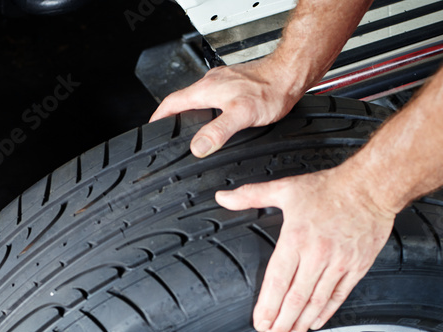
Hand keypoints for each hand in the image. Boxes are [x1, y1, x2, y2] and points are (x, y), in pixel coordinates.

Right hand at [150, 59, 308, 157]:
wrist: (290, 75)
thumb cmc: (270, 90)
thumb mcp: (242, 115)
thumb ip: (217, 131)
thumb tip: (197, 146)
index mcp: (206, 89)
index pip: (171, 102)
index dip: (159, 117)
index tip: (152, 128)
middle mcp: (212, 82)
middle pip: (182, 100)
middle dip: (173, 116)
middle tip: (171, 131)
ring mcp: (224, 81)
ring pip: (198, 97)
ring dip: (191, 111)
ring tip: (191, 127)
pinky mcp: (236, 83)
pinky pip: (214, 95)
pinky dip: (209, 107)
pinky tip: (219, 115)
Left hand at [216, 168, 396, 331]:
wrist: (372, 186)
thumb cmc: (329, 188)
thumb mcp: (285, 188)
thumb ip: (251, 195)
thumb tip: (223, 198)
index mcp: (297, 238)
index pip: (277, 281)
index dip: (267, 306)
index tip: (259, 322)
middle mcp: (318, 254)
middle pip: (296, 298)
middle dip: (281, 322)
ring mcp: (339, 263)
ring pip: (317, 301)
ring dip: (301, 322)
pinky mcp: (357, 266)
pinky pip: (339, 295)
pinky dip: (327, 312)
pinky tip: (315, 322)